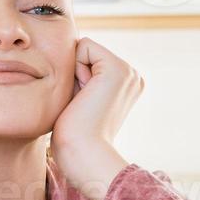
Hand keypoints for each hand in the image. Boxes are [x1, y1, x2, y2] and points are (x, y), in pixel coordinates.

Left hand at [50, 36, 140, 198]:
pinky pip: (84, 45)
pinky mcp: (118, 68)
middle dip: (74, 74)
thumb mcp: (77, 100)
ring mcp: (129, 71)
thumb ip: (78, 78)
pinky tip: (85, 94)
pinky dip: (75, 69)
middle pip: (84, 51)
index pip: (86, 59)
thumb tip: (67, 57)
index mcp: (125, 84)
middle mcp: (132, 76)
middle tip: (83, 105)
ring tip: (84, 102)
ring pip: (83, 48)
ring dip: (74, 74)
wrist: (83, 154)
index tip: (82, 105)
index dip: (74, 78)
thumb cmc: (73, 136)